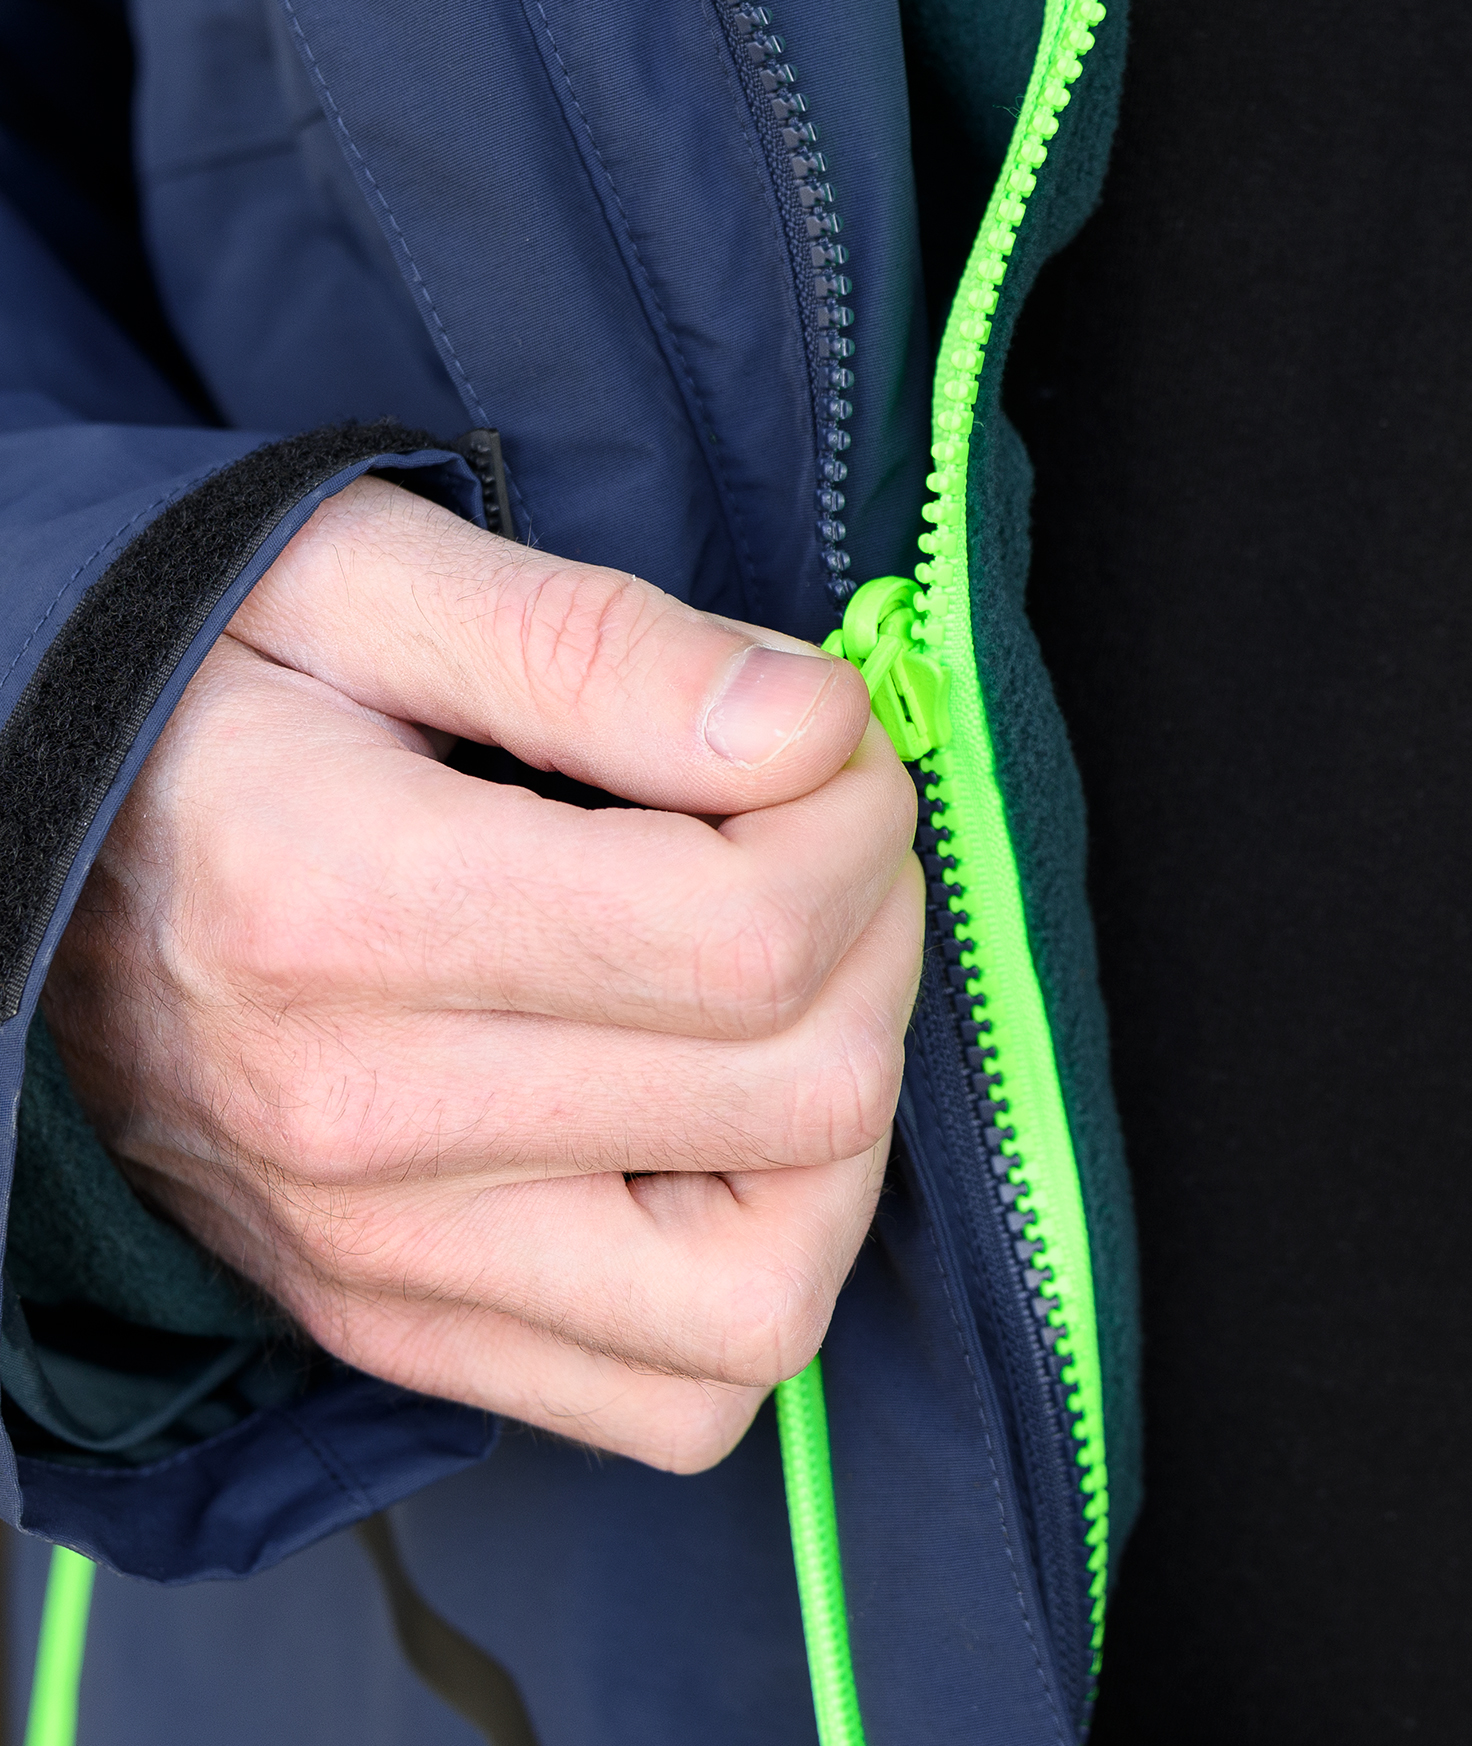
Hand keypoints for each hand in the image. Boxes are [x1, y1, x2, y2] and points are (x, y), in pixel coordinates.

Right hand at [41, 477, 920, 1471]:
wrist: (22, 845)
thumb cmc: (214, 691)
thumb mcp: (372, 581)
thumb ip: (600, 648)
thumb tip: (809, 729)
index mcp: (349, 911)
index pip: (754, 934)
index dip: (856, 819)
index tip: (816, 744)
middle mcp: (362, 1123)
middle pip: (806, 1099)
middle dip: (874, 939)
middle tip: (814, 842)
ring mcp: (382, 1260)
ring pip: (767, 1297)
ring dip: (842, 1129)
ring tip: (785, 991)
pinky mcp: (400, 1330)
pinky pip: (674, 1403)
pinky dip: (755, 1275)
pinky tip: (721, 1127)